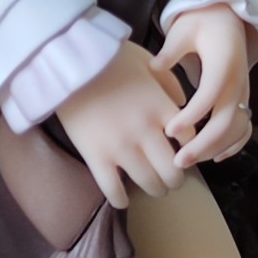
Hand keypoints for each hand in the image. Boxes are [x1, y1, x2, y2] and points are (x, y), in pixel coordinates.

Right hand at [55, 39, 187, 208]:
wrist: (67, 60)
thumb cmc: (107, 57)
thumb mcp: (147, 61)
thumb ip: (169, 83)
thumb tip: (182, 104)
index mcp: (161, 107)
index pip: (190, 140)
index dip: (190, 149)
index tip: (182, 151)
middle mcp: (146, 131)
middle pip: (174, 170)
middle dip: (175, 178)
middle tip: (170, 177)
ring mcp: (120, 147)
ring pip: (149, 184)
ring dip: (155, 189)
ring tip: (152, 186)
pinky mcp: (95, 156)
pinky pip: (113, 190)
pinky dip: (120, 199)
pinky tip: (122, 198)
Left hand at [151, 3, 251, 167]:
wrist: (226, 17)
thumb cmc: (201, 22)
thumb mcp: (183, 30)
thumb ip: (171, 50)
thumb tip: (154, 67)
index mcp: (224, 63)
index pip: (210, 95)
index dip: (192, 116)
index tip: (169, 131)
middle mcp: (238, 81)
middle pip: (227, 121)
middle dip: (203, 144)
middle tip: (177, 161)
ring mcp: (244, 92)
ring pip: (238, 129)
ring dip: (215, 149)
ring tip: (189, 161)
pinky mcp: (244, 99)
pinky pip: (246, 128)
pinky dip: (234, 145)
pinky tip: (214, 158)